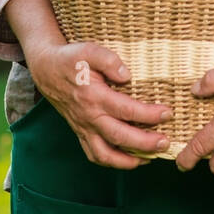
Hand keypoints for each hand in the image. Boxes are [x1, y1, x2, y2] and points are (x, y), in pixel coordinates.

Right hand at [24, 40, 171, 168]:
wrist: (46, 69)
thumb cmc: (70, 59)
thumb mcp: (88, 50)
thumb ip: (109, 60)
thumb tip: (127, 75)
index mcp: (94, 96)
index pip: (126, 110)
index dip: (149, 114)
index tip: (167, 113)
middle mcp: (89, 117)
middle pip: (119, 137)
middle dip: (145, 143)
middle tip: (165, 143)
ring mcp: (83, 127)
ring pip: (105, 154)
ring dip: (129, 161)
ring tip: (150, 158)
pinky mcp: (80, 132)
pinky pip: (94, 154)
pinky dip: (112, 162)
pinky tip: (129, 160)